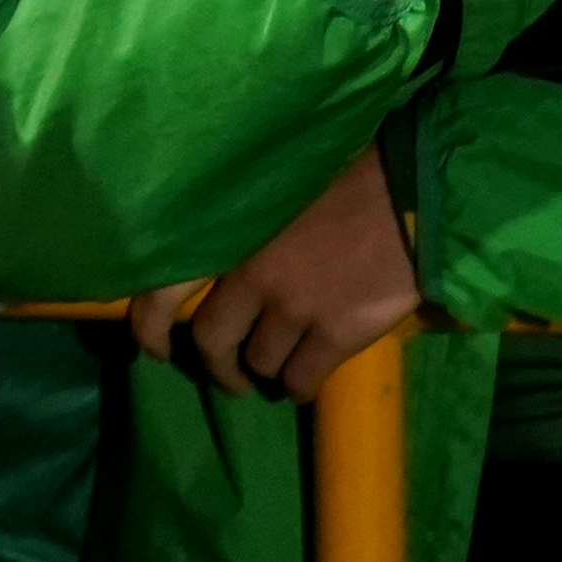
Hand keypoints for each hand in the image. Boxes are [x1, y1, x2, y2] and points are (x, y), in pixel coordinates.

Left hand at [126, 146, 419, 397]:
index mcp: (229, 233)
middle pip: (211, 341)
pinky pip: (299, 378)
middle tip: (229, 374)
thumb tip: (214, 261)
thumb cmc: (346, 174)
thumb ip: (240, 222)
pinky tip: (302, 383)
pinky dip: (296, 387)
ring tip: (275, 368)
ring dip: (263, 371)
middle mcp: (250, 275)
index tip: (155, 347)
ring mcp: (292, 307)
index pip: (161, 289)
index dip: (149, 327)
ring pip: (259, 361)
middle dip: (217, 366)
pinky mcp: (333, 333)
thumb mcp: (274, 188)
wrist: (413, 190)